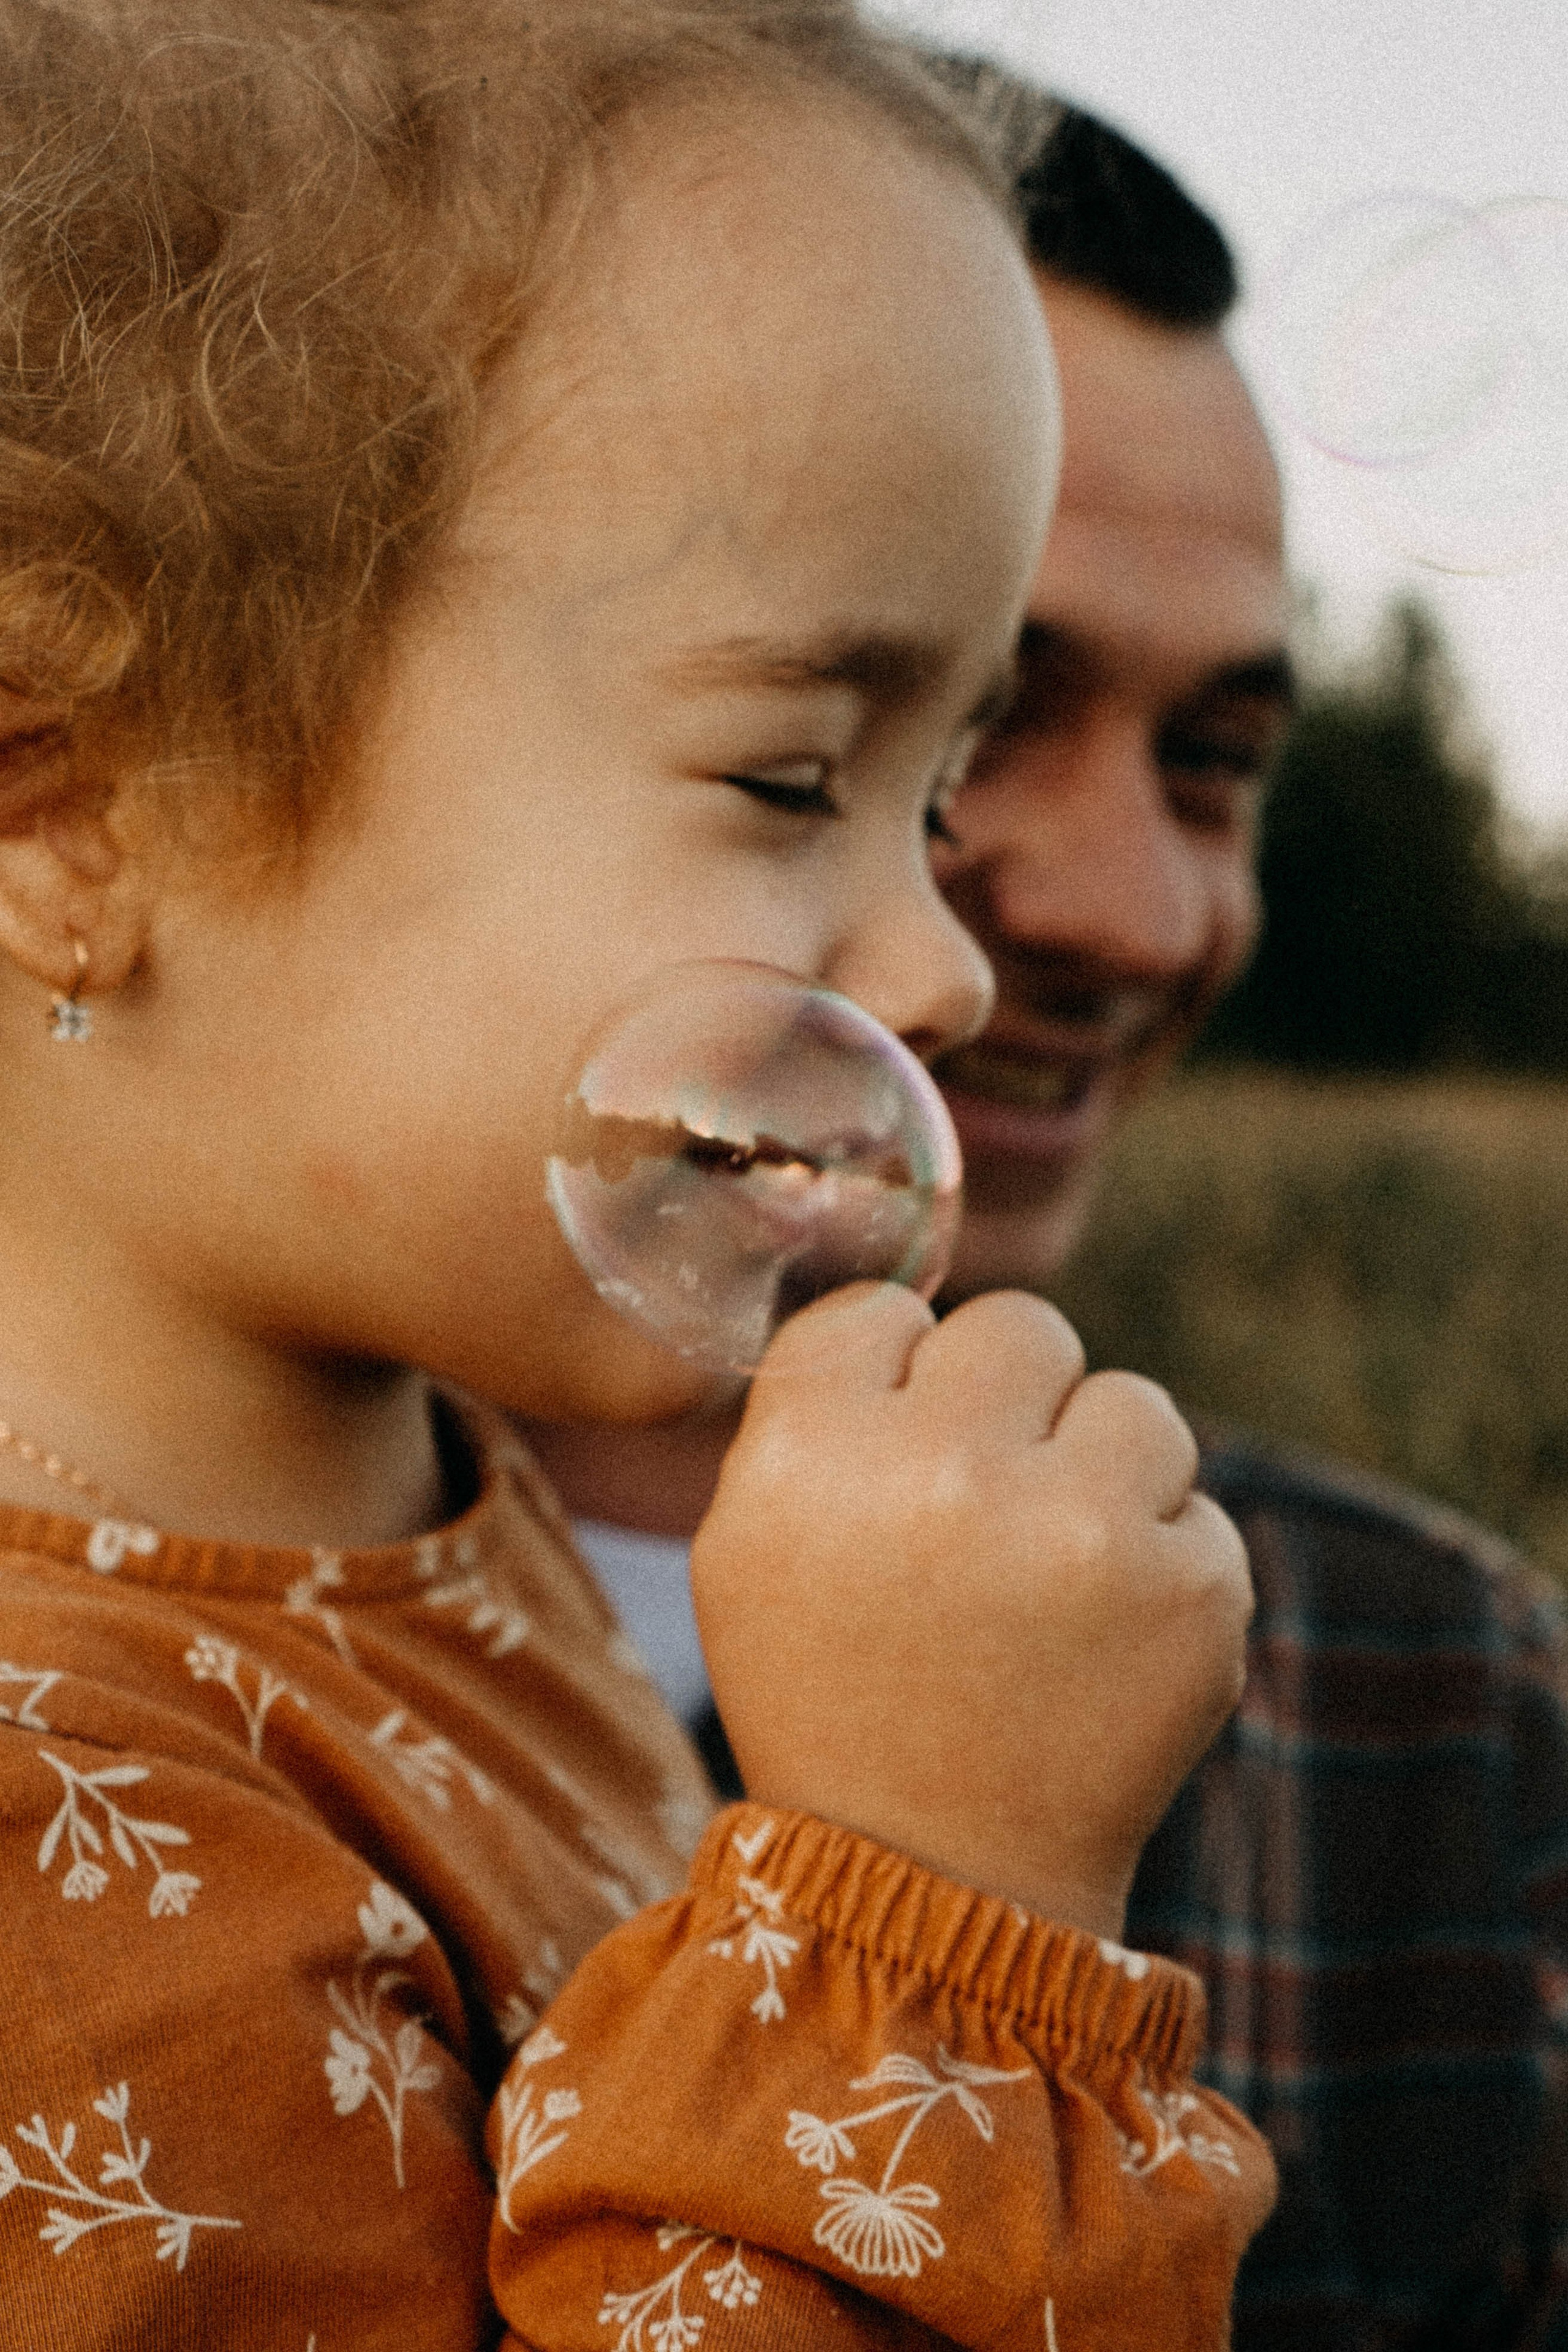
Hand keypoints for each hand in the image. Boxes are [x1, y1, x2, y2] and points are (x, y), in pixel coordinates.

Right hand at [690, 1283, 1251, 1938]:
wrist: (936, 1878)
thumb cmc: (832, 1693)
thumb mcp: (748, 1545)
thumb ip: (817, 1411)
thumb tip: (912, 1313)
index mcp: (811, 1452)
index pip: (885, 1311)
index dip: (898, 1382)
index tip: (899, 1456)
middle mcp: (943, 1473)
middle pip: (1022, 1327)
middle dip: (1012, 1406)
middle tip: (988, 1509)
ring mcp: (1080, 1531)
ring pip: (1133, 1401)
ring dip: (1101, 1472)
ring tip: (1052, 1577)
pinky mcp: (1195, 1589)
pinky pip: (1195, 1504)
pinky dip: (1159, 1563)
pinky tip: (1102, 1639)